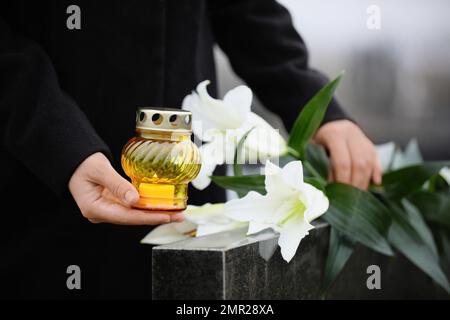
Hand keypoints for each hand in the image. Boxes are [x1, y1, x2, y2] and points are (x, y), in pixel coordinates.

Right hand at [69, 152, 183, 224]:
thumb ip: (117, 185)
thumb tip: (135, 200)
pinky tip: (160, 206)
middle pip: (133, 218)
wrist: (74, 161)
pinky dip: (146, 206)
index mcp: (94, 209)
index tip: (166, 216)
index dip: (148, 217)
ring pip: (134, 214)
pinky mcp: (112, 204)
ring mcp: (107, 210)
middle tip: (179, 215)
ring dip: (154, 212)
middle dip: (156, 217)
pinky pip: (132, 207)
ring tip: (175, 212)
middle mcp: (101, 213)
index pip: (127, 217)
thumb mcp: (100, 170)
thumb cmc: (82, 164)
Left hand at [314, 120, 381, 189]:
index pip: (343, 162)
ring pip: (369, 162)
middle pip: (359, 163)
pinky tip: (375, 183)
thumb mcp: (313, 148)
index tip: (338, 192)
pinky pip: (376, 159)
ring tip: (359, 195)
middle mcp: (351, 135)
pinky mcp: (370, 144)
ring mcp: (363, 139)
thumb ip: (319, 164)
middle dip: (355, 183)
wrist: (330, 123)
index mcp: (335, 135)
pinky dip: (376, 172)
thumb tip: (326, 187)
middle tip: (349, 197)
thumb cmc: (317, 140)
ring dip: (365, 181)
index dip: (342, 179)